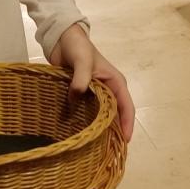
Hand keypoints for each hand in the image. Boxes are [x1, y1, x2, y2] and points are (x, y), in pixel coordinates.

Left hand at [48, 24, 134, 140]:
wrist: (62, 38)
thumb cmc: (78, 48)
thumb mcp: (82, 62)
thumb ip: (81, 79)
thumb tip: (76, 97)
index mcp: (115, 82)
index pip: (126, 107)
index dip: (127, 124)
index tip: (125, 141)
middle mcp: (109, 90)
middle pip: (116, 114)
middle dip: (116, 131)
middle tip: (111, 150)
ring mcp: (96, 93)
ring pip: (102, 114)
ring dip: (101, 128)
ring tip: (97, 147)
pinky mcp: (82, 94)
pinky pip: (88, 110)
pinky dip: (87, 121)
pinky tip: (81, 133)